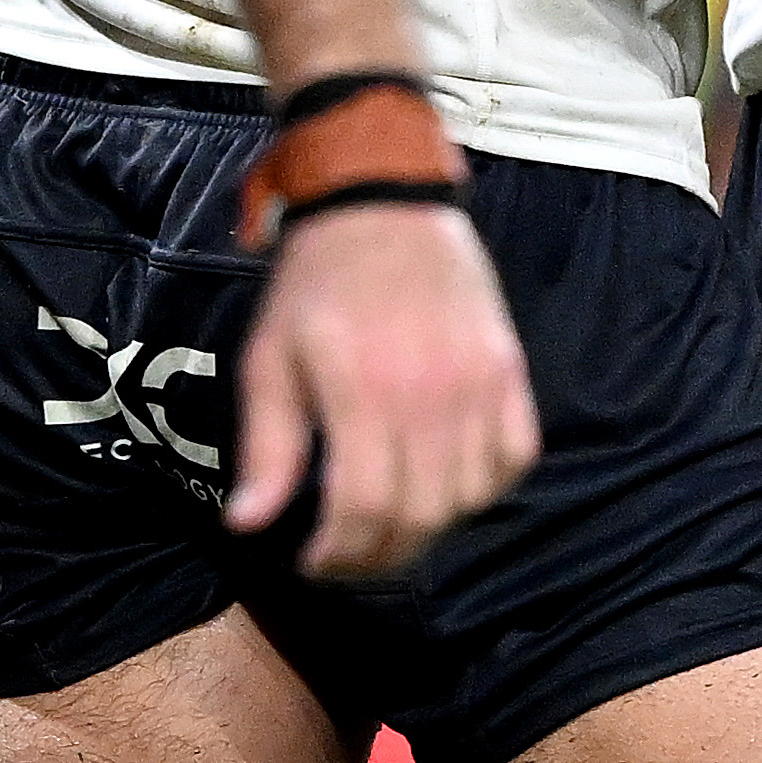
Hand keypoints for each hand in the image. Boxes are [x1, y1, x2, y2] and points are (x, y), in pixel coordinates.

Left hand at [223, 196, 537, 579]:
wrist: (382, 201)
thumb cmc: (316, 283)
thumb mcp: (270, 358)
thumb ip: (267, 446)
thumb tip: (248, 524)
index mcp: (361, 389)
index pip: (364, 508)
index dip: (340, 554)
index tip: (316, 561)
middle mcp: (429, 393)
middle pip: (419, 514)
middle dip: (380, 555)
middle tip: (350, 557)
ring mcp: (478, 381)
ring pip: (468, 496)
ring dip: (430, 529)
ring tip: (393, 527)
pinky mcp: (508, 369)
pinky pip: (513, 456)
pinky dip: (484, 488)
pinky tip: (447, 486)